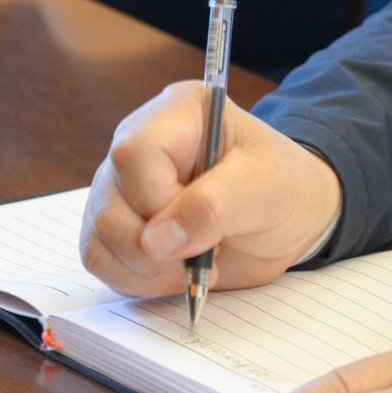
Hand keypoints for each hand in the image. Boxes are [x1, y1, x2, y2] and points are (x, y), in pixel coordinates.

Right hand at [80, 80, 342, 295]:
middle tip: (205, 259)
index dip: (159, 201)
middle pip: (110, 201)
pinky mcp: (119, 223)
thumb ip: (213, 207)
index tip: (201, 229)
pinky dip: (135, 279)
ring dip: (146, 269)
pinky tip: (175, 275)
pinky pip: (100, 258)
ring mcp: (123, 185)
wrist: (291, 216)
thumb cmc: (283, 187)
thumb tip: (155, 241)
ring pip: (100, 235)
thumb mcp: (265, 188)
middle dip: (155, 248)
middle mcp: (140, 143)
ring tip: (195, 266)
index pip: (136, 153)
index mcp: (179, 113)